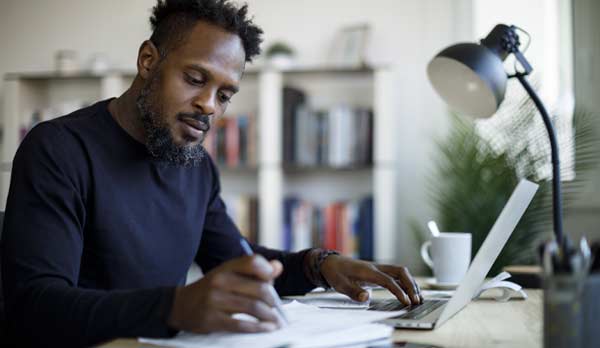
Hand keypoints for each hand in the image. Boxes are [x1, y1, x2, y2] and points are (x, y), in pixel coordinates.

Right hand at [167, 255, 283, 332]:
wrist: (180, 306)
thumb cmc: (211, 290)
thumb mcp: (228, 275)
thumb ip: (253, 272)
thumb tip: (277, 267)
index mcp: (226, 268)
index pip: (252, 262)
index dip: (267, 270)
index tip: (273, 281)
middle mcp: (220, 281)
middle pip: (259, 288)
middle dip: (273, 301)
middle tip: (279, 310)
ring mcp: (215, 300)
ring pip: (253, 307)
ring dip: (269, 316)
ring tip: (276, 321)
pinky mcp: (212, 319)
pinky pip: (241, 324)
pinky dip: (258, 328)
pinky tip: (266, 328)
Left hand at [320, 255, 421, 304]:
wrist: (331, 262)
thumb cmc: (335, 273)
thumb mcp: (339, 284)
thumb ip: (353, 291)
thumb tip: (366, 297)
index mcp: (367, 271)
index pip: (388, 280)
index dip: (398, 290)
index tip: (406, 301)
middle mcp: (376, 267)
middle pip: (400, 272)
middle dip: (410, 285)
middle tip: (417, 300)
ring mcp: (378, 268)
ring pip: (400, 272)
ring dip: (410, 283)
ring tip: (418, 298)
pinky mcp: (378, 271)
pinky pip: (396, 275)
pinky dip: (405, 282)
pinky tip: (409, 292)